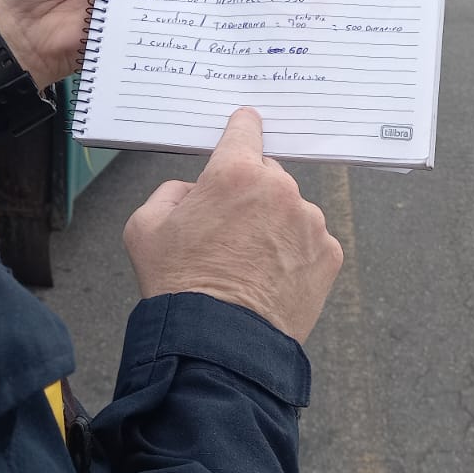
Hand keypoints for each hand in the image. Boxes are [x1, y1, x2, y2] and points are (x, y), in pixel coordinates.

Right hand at [123, 109, 342, 343]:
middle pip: (268, 175)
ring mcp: (310, 223)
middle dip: (251, 193)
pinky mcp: (329, 255)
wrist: (215, 344)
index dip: (242, 129)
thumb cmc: (177, 284)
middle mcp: (280, 190)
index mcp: (235, 174)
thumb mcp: (144, 227)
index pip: (246, 129)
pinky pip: (311, 242)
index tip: (245, 128)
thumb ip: (170, 192)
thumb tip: (195, 191)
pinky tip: (272, 278)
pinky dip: (295, 254)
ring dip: (276, 225)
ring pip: (292, 210)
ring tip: (251, 264)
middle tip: (229, 230)